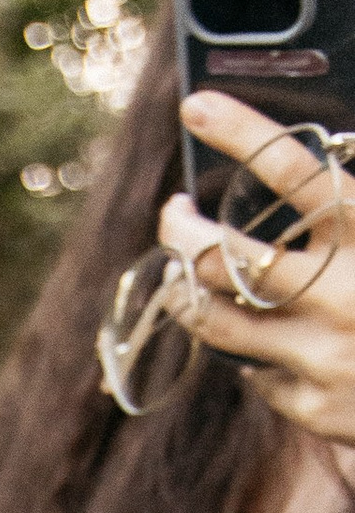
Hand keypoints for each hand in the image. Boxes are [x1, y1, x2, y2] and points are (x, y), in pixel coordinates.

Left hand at [164, 93, 354, 450]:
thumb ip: (346, 209)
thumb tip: (295, 162)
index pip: (294, 172)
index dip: (242, 134)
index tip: (196, 107)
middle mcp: (341, 293)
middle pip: (223, 259)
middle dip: (181, 232)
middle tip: (174, 214)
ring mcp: (321, 354)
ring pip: (215, 323)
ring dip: (187, 294)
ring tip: (183, 272)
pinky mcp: (312, 405)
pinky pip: (254, 374)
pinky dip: (253, 354)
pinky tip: (267, 342)